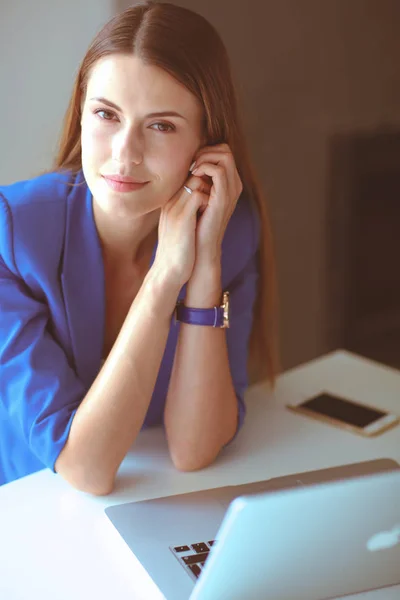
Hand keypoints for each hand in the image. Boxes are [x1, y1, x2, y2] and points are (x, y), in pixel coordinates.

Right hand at [152, 172, 211, 289]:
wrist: (169, 270)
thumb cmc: (179, 251)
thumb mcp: (180, 226)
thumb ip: (188, 211)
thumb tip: (203, 201)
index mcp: (170, 203)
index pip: (188, 177)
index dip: (204, 183)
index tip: (212, 197)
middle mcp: (170, 201)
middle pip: (192, 174)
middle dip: (209, 184)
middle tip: (215, 201)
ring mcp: (175, 207)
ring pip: (197, 181)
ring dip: (210, 191)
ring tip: (211, 208)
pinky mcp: (182, 217)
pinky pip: (200, 194)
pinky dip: (209, 201)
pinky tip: (210, 214)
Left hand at [189, 143, 242, 269]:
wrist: (200, 246)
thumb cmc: (194, 223)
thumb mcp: (196, 196)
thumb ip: (196, 179)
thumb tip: (187, 163)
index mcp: (229, 183)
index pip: (223, 152)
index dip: (206, 151)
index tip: (191, 163)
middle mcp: (234, 184)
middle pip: (226, 149)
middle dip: (206, 150)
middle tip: (191, 164)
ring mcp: (231, 190)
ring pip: (225, 155)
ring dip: (204, 156)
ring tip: (191, 169)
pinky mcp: (224, 197)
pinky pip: (219, 170)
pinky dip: (204, 166)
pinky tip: (192, 175)